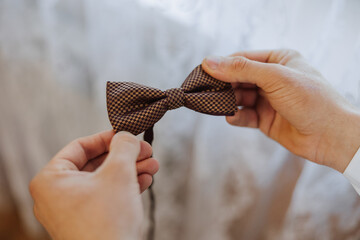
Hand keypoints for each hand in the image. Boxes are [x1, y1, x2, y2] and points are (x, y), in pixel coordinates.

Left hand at [29, 131, 158, 239]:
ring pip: (103, 180)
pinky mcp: (87, 222)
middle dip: (125, 157)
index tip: (126, 134)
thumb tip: (127, 136)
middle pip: (95, 164)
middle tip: (145, 151)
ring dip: (130, 171)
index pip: (79, 146)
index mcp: (51, 179)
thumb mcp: (118, 173)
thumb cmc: (107, 219)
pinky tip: (145, 181)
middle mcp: (57, 195)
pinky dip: (124, 187)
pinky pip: (105, 197)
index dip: (106, 138)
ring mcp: (71, 211)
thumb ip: (124, 147)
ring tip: (153, 166)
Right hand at [202, 49, 359, 171]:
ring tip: (215, 104)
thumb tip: (210, 62)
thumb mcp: (275, 77)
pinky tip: (231, 117)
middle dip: (223, 85)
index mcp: (278, 60)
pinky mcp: (266, 120)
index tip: (203, 71)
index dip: (222, 65)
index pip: (243, 59)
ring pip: (239, 98)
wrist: (332, 136)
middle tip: (204, 90)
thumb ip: (242, 69)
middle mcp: (272, 79)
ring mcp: (268, 100)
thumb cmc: (312, 100)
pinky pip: (245, 116)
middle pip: (238, 79)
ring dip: (227, 101)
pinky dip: (236, 116)